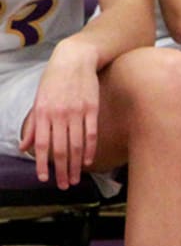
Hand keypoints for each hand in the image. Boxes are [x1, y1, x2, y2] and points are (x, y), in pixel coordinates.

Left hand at [18, 39, 99, 187]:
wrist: (74, 59)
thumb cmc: (54, 80)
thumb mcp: (38, 101)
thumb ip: (32, 125)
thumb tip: (23, 147)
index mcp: (43, 113)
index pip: (41, 144)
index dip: (42, 164)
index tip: (45, 179)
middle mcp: (59, 114)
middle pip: (61, 148)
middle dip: (62, 170)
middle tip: (64, 185)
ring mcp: (77, 111)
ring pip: (77, 144)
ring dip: (77, 164)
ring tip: (76, 178)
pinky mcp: (92, 108)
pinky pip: (91, 133)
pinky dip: (90, 149)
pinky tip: (89, 160)